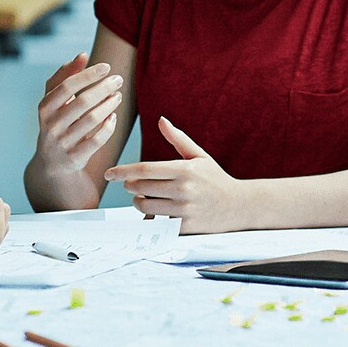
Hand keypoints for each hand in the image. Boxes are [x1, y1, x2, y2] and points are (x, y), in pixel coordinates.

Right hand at [35, 52, 122, 174]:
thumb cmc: (57, 122)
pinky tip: (114, 117)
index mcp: (45, 108)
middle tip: (118, 80)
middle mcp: (50, 125)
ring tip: (118, 96)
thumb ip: (66, 76)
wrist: (52, 163)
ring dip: (109, 105)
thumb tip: (82, 55)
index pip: (67, 86)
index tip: (107, 67)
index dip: (88, 75)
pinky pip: (97, 140)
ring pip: (91, 120)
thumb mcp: (54, 101)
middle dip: (103, 88)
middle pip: (82, 102)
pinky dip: (108, 127)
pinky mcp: (75, 158)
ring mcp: (62, 143)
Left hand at [104, 118, 250, 233]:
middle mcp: (183, 190)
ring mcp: (184, 210)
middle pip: (140, 187)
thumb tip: (161, 120)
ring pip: (145, 206)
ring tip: (144, 197)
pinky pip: (157, 222)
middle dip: (130, 185)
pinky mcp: (185, 227)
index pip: (145, 169)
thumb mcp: (199, 156)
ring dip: (138, 201)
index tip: (109, 173)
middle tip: (132, 184)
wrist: (238, 205)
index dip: (122, 171)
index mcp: (184, 169)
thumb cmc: (215, 178)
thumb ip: (178, 139)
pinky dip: (151, 217)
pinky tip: (155, 212)